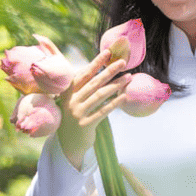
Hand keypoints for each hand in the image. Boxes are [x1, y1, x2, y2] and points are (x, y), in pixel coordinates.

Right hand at [56, 49, 130, 168]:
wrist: (69, 143)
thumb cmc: (75, 116)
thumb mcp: (73, 100)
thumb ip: (83, 86)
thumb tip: (100, 68)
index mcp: (67, 92)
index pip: (84, 74)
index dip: (96, 63)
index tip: (108, 52)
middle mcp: (71, 101)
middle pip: (94, 82)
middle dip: (109, 71)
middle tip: (123, 62)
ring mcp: (77, 113)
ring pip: (100, 95)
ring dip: (116, 85)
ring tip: (128, 78)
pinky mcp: (86, 125)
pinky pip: (103, 111)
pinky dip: (114, 103)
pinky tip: (124, 96)